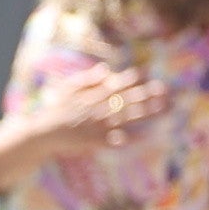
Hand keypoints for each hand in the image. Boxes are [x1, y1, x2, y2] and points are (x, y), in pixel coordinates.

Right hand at [0, 67, 165, 183]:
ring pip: (127, 117)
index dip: (129, 80)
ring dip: (146, 113)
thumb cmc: (56, 109)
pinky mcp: (96, 141)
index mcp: (92, 95)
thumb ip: (87, 78)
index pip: (114, 85)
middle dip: (146, 95)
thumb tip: (105, 68)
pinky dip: (130, 139)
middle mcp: (98, 108)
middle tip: (165, 91)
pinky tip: (146, 137)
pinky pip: (117, 140)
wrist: (43, 133)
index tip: (145, 74)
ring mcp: (98, 125)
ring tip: (164, 109)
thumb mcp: (67, 88)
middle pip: (126, 100)